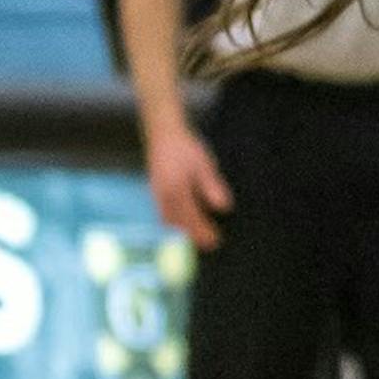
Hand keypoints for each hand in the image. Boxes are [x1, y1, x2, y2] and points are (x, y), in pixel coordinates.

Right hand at [148, 117, 231, 252]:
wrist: (163, 134)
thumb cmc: (185, 147)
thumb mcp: (204, 164)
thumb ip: (212, 186)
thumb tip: (224, 207)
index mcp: (177, 189)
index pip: (192, 218)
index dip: (203, 231)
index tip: (215, 241)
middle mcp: (163, 195)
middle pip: (179, 224)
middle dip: (194, 236)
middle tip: (211, 244)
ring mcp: (156, 194)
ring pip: (169, 221)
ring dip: (183, 232)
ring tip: (199, 238)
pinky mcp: (155, 192)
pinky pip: (163, 214)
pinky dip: (174, 223)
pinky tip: (184, 225)